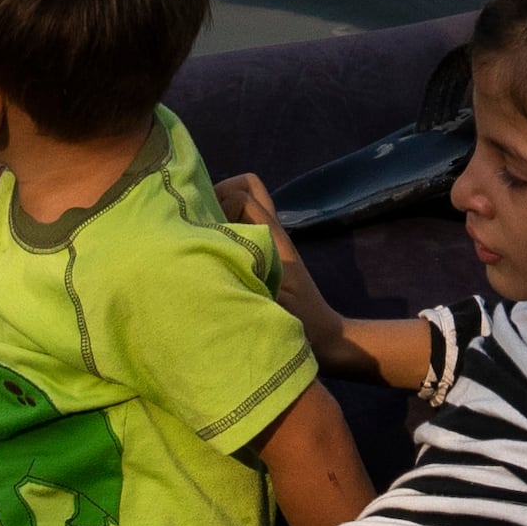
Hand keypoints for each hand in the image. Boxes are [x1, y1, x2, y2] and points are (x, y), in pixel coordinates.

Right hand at [216, 171, 355, 369]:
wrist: (327, 338)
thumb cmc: (303, 323)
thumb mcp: (271, 305)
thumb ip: (244, 282)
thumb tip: (208, 268)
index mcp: (272, 238)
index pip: (243, 196)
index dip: (220, 202)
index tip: (203, 228)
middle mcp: (271, 232)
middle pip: (246, 186)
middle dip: (219, 194)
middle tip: (199, 222)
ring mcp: (270, 242)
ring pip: (244, 203)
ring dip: (222, 210)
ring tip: (202, 236)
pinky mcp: (267, 256)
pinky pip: (244, 226)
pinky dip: (227, 228)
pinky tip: (212, 254)